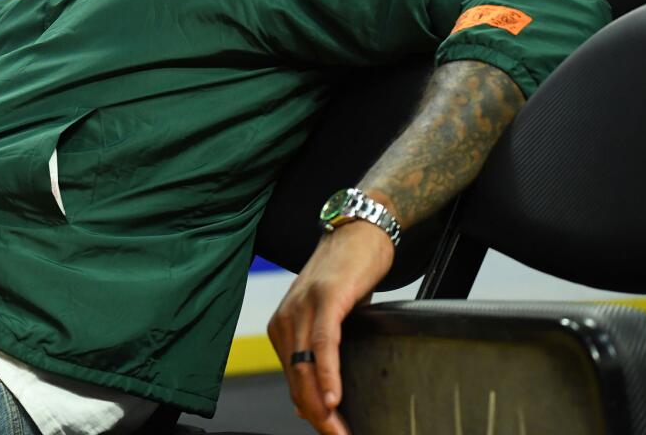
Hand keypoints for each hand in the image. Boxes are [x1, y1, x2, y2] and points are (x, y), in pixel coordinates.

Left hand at [267, 221, 394, 434]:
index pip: (293, 381)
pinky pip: (323, 344)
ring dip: (323, 406)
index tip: (330, 433)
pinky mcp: (326, 297)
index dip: (310, 412)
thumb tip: (318, 398)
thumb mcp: (331, 318)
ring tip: (339, 431)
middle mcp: (287, 317)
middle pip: (297, 380)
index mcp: (284, 325)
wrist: (361, 230)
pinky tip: (335, 399)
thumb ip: (321, 353)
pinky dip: (328, 374)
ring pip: (306, 367)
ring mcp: (304, 305)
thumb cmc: (349, 275)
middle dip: (316, 417)